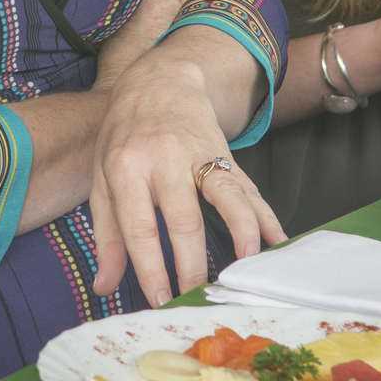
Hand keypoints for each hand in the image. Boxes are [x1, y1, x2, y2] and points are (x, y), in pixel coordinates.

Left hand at [88, 47, 282, 303]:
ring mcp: (199, 154)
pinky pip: (249, 188)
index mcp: (126, 167)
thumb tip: (104, 287)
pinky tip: (278, 243)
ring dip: (240, 234)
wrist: (158, 80)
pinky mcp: (225, 154)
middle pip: (183, 218)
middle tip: (198, 298)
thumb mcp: (102, 177)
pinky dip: (265, 217)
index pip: (138, 226)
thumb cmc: (123, 136)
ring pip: (226, 196)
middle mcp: (163, 159)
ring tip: (245, 271)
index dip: (151, 266)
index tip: (160, 300)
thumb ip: (106, 234)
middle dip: (193, 264)